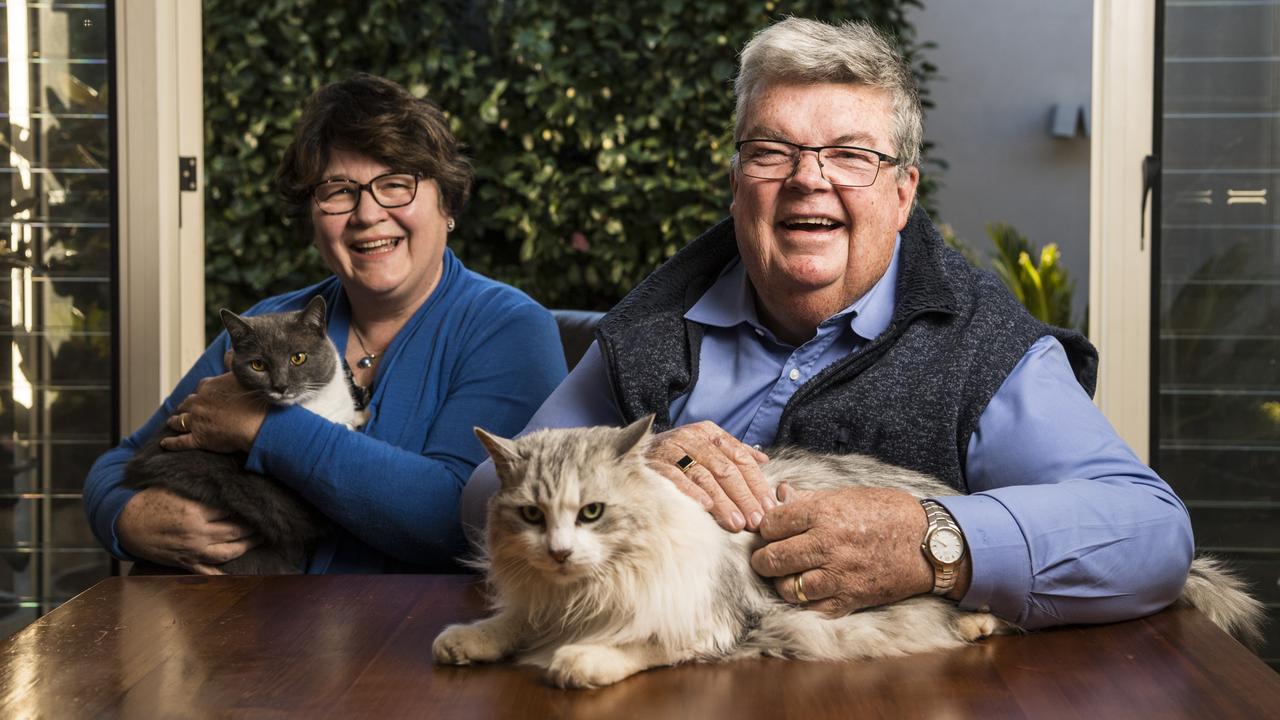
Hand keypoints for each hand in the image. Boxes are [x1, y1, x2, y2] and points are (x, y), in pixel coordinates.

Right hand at [117, 488, 258, 573]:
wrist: (124, 522)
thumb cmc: (149, 501)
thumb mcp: (175, 490)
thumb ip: (200, 490)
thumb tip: (225, 484)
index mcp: (195, 512)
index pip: (231, 509)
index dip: (247, 506)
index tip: (260, 502)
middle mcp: (197, 534)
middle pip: (235, 531)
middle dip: (254, 527)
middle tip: (268, 520)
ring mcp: (191, 551)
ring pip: (227, 552)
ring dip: (246, 546)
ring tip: (260, 539)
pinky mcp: (184, 562)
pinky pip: (207, 572)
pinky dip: (222, 574)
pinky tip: (237, 574)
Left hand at [159, 372, 266, 453]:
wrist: (258, 425)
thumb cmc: (254, 400)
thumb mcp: (243, 376)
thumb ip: (233, 363)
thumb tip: (228, 353)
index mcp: (208, 387)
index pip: (200, 388)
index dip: (200, 392)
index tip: (201, 395)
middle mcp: (198, 403)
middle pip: (187, 403)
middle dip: (185, 406)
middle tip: (184, 408)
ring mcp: (196, 421)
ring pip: (179, 420)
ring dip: (175, 421)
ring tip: (172, 422)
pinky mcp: (198, 439)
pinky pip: (179, 442)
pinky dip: (170, 443)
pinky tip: (164, 443)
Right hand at [644, 421, 771, 531]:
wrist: (630, 450)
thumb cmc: (677, 455)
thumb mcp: (705, 447)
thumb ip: (734, 452)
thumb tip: (763, 460)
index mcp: (710, 433)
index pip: (741, 459)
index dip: (757, 484)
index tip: (768, 507)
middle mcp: (693, 438)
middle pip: (726, 470)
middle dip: (744, 498)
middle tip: (756, 521)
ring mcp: (673, 450)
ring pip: (705, 477)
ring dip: (723, 502)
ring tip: (736, 524)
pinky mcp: (655, 464)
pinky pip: (676, 479)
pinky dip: (691, 492)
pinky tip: (704, 508)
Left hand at [750, 485, 942, 614]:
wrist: (928, 543)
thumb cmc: (888, 513)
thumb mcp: (847, 495)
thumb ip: (809, 500)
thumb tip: (779, 496)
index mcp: (824, 513)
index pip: (771, 525)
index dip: (765, 528)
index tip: (769, 531)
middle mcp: (827, 545)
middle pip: (772, 559)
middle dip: (762, 559)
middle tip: (766, 558)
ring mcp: (838, 576)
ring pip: (787, 588)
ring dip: (782, 582)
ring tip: (787, 575)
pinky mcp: (850, 599)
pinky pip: (812, 609)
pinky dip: (805, 602)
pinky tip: (808, 591)